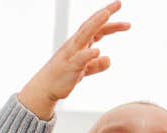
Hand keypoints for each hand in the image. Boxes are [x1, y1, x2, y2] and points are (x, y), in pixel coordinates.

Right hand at [19, 1, 128, 119]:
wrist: (46, 88)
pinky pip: (79, 60)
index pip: (96, 28)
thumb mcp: (84, 71)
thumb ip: (96, 65)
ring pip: (84, 36)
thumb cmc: (64, 77)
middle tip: (119, 3)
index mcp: (80, 44)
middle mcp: (76, 45)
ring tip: (106, 14)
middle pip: (91, 26)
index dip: (109, 19)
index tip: (120, 8)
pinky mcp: (70, 68)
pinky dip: (88, 54)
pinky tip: (98, 50)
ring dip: (95, 24)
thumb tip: (108, 59)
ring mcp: (72, 55)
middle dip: (104, 14)